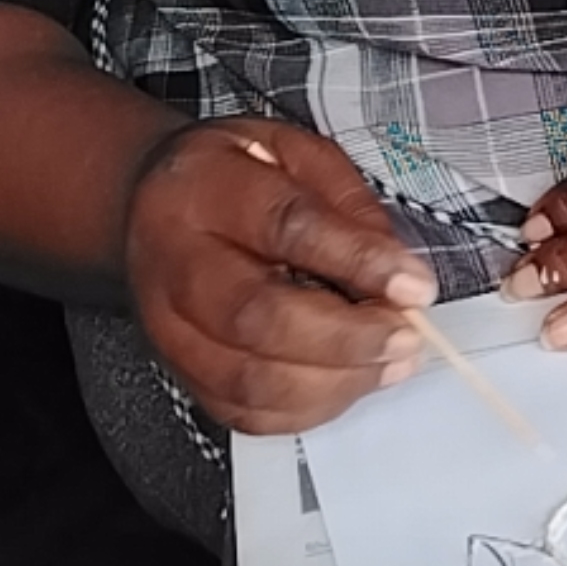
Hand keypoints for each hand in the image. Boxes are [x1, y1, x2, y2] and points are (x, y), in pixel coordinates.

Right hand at [123, 119, 436, 432]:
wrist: (152, 205)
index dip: (359, 262)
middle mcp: (177, 262)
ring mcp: (170, 326)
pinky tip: (346, 383)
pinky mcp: (180, 371)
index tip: (414, 285)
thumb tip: (398, 271)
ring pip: (250, 379)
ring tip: (388, 364)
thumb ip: (349, 206)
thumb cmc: (232, 176)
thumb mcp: (297, 154)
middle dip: (347, 338)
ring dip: (335, 382)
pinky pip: (243, 411)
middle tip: (404, 336)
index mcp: (205, 190)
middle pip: (258, 317)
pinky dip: (306, 409)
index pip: (286, 227)